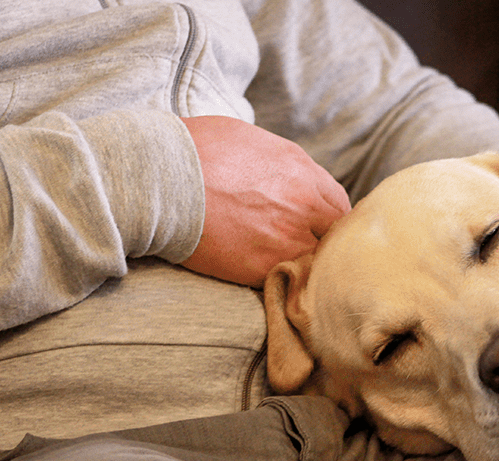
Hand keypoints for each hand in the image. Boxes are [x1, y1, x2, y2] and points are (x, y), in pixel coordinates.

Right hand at [180, 116, 350, 286]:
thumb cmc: (194, 150)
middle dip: (321, 242)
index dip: (326, 219)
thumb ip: (281, 164)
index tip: (315, 228)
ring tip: (285, 267)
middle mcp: (303, 204)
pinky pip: (287, 279)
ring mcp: (286, 237)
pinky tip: (266, 276)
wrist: (159, 178)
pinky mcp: (263, 265)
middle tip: (305, 251)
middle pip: (334, 236)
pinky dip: (281, 281)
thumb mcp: (250, 140)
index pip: (338, 206)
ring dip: (304, 264)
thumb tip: (287, 178)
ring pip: (314, 261)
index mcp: (302, 172)